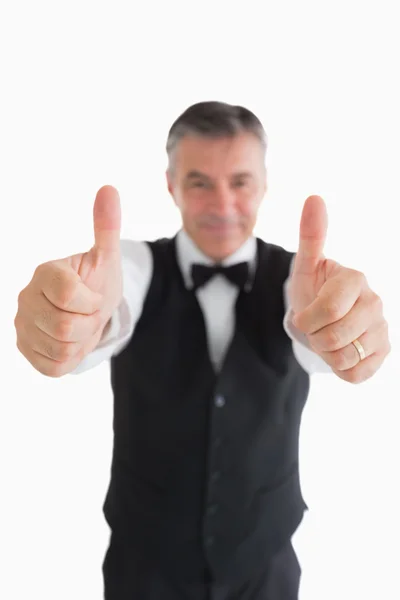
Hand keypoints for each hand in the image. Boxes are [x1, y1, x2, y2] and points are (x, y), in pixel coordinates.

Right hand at [14, 185, 122, 376]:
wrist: (89, 313)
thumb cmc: (97, 283)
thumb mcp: (106, 258)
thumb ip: (106, 226)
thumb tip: (109, 189)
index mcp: (45, 272)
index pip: (69, 296)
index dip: (91, 302)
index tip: (93, 297)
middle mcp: (26, 297)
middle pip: (65, 328)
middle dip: (88, 324)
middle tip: (88, 314)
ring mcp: (22, 326)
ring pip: (61, 349)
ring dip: (82, 342)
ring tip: (80, 326)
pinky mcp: (25, 350)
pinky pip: (55, 366)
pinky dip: (72, 357)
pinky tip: (70, 342)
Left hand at [288, 195, 390, 382]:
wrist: (321, 321)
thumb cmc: (313, 290)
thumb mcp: (305, 267)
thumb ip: (310, 235)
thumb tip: (314, 197)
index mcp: (355, 279)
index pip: (329, 309)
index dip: (308, 319)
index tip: (306, 314)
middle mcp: (375, 302)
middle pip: (334, 338)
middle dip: (314, 337)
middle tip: (316, 327)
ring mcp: (383, 329)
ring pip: (344, 358)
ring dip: (326, 354)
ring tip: (328, 338)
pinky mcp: (384, 353)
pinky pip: (355, 374)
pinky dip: (340, 368)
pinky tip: (341, 351)